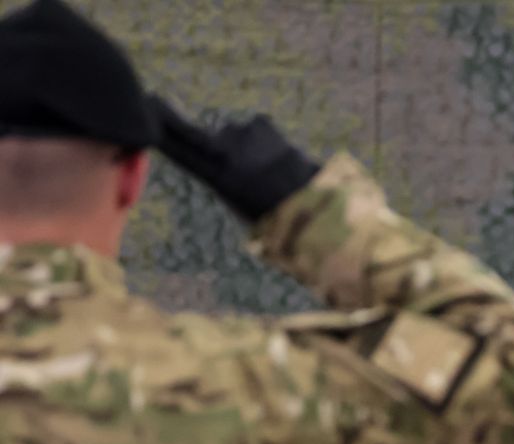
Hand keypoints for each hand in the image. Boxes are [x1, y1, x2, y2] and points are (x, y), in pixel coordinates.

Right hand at [148, 95, 319, 221]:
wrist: (311, 200)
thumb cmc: (270, 211)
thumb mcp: (235, 203)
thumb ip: (218, 175)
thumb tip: (214, 154)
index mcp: (213, 175)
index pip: (176, 147)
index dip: (159, 126)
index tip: (145, 104)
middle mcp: (222, 150)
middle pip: (199, 137)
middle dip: (199, 138)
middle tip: (207, 141)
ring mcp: (241, 133)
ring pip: (232, 136)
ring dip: (243, 147)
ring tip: (264, 168)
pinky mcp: (260, 123)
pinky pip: (253, 130)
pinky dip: (261, 140)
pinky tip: (275, 156)